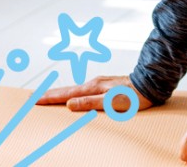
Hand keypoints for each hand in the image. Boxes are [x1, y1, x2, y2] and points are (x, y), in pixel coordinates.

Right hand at [36, 74, 154, 112]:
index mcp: (92, 87)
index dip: (50, 97)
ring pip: (75, 89)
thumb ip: (90, 103)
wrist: (151, 84)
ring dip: (61, 93)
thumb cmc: (134, 95)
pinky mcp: (106, 86)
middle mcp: (94, 83)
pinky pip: (84, 90)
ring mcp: (100, 83)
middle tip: (35, 96)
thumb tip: (69, 104)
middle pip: (67, 90)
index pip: (66, 94)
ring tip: (49, 96)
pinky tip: (74, 96)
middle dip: (50, 93)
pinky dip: (73, 93)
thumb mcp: (111, 101)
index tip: (35, 99)